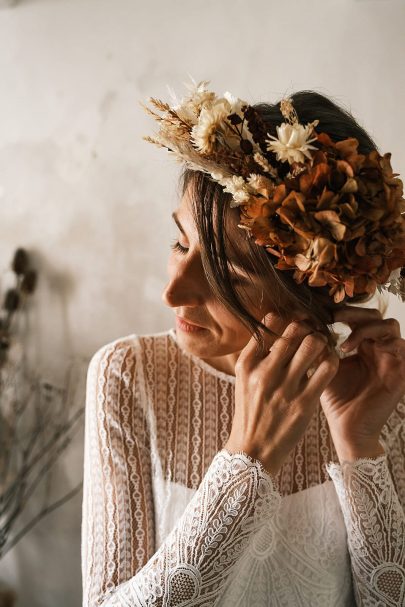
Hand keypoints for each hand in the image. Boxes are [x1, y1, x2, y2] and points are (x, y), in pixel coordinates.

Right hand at [225, 314, 338, 475]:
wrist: (253, 451)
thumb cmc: (251, 412)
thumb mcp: (243, 380)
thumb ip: (257, 355)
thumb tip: (276, 327)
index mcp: (247, 363)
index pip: (270, 323)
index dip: (288, 318)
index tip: (296, 324)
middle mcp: (264, 372)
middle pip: (295, 330)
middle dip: (308, 328)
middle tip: (314, 333)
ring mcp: (285, 388)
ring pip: (313, 345)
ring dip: (322, 342)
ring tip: (322, 347)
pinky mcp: (304, 403)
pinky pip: (327, 369)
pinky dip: (332, 360)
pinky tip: (329, 362)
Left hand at [320, 305, 404, 461]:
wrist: (347, 428)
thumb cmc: (334, 399)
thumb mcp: (321, 366)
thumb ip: (315, 344)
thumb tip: (296, 320)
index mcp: (364, 346)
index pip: (360, 317)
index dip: (344, 310)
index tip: (321, 312)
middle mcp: (380, 349)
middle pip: (376, 315)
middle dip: (354, 313)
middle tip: (333, 318)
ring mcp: (392, 358)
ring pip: (389, 325)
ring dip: (365, 326)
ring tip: (342, 341)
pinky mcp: (402, 370)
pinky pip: (400, 345)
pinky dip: (375, 340)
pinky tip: (350, 350)